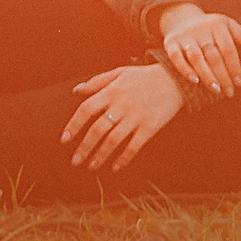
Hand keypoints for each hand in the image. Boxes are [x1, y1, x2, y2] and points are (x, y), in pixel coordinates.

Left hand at [60, 64, 183, 170]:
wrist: (175, 79)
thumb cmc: (145, 76)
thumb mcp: (120, 72)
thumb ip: (97, 81)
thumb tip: (76, 91)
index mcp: (112, 91)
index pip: (86, 110)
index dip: (73, 126)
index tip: (64, 140)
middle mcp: (122, 105)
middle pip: (97, 129)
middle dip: (84, 147)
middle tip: (75, 161)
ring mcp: (136, 117)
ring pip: (113, 141)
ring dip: (100, 156)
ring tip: (91, 166)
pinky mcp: (150, 127)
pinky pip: (133, 147)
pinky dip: (123, 159)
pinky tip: (115, 168)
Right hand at [156, 4, 240, 96]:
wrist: (181, 18)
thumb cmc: (209, 28)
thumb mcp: (225, 23)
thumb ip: (237, 31)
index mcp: (216, 25)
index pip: (227, 49)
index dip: (234, 67)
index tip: (238, 83)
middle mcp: (200, 29)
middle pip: (213, 56)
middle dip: (223, 76)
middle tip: (229, 92)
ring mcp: (184, 36)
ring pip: (196, 57)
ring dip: (207, 75)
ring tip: (216, 89)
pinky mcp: (170, 43)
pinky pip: (176, 57)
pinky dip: (185, 70)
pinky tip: (195, 81)